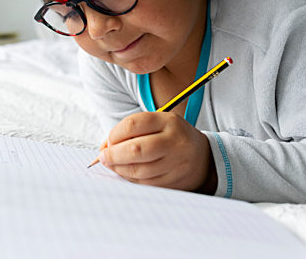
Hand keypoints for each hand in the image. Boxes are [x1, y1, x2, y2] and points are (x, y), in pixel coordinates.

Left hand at [99, 112, 216, 192]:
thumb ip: (129, 131)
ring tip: (112, 165)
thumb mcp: (155, 125)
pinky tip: (125, 174)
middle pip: (136, 149)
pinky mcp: (174, 181)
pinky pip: (145, 183)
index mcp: (168, 121)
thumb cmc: (169, 138)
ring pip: (139, 170)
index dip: (114, 134)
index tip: (107, 142)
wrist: (202, 158)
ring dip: (119, 169)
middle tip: (103, 157)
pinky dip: (130, 179)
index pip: (133, 124)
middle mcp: (174, 141)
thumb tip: (103, 148)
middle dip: (113, 155)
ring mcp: (176, 163)